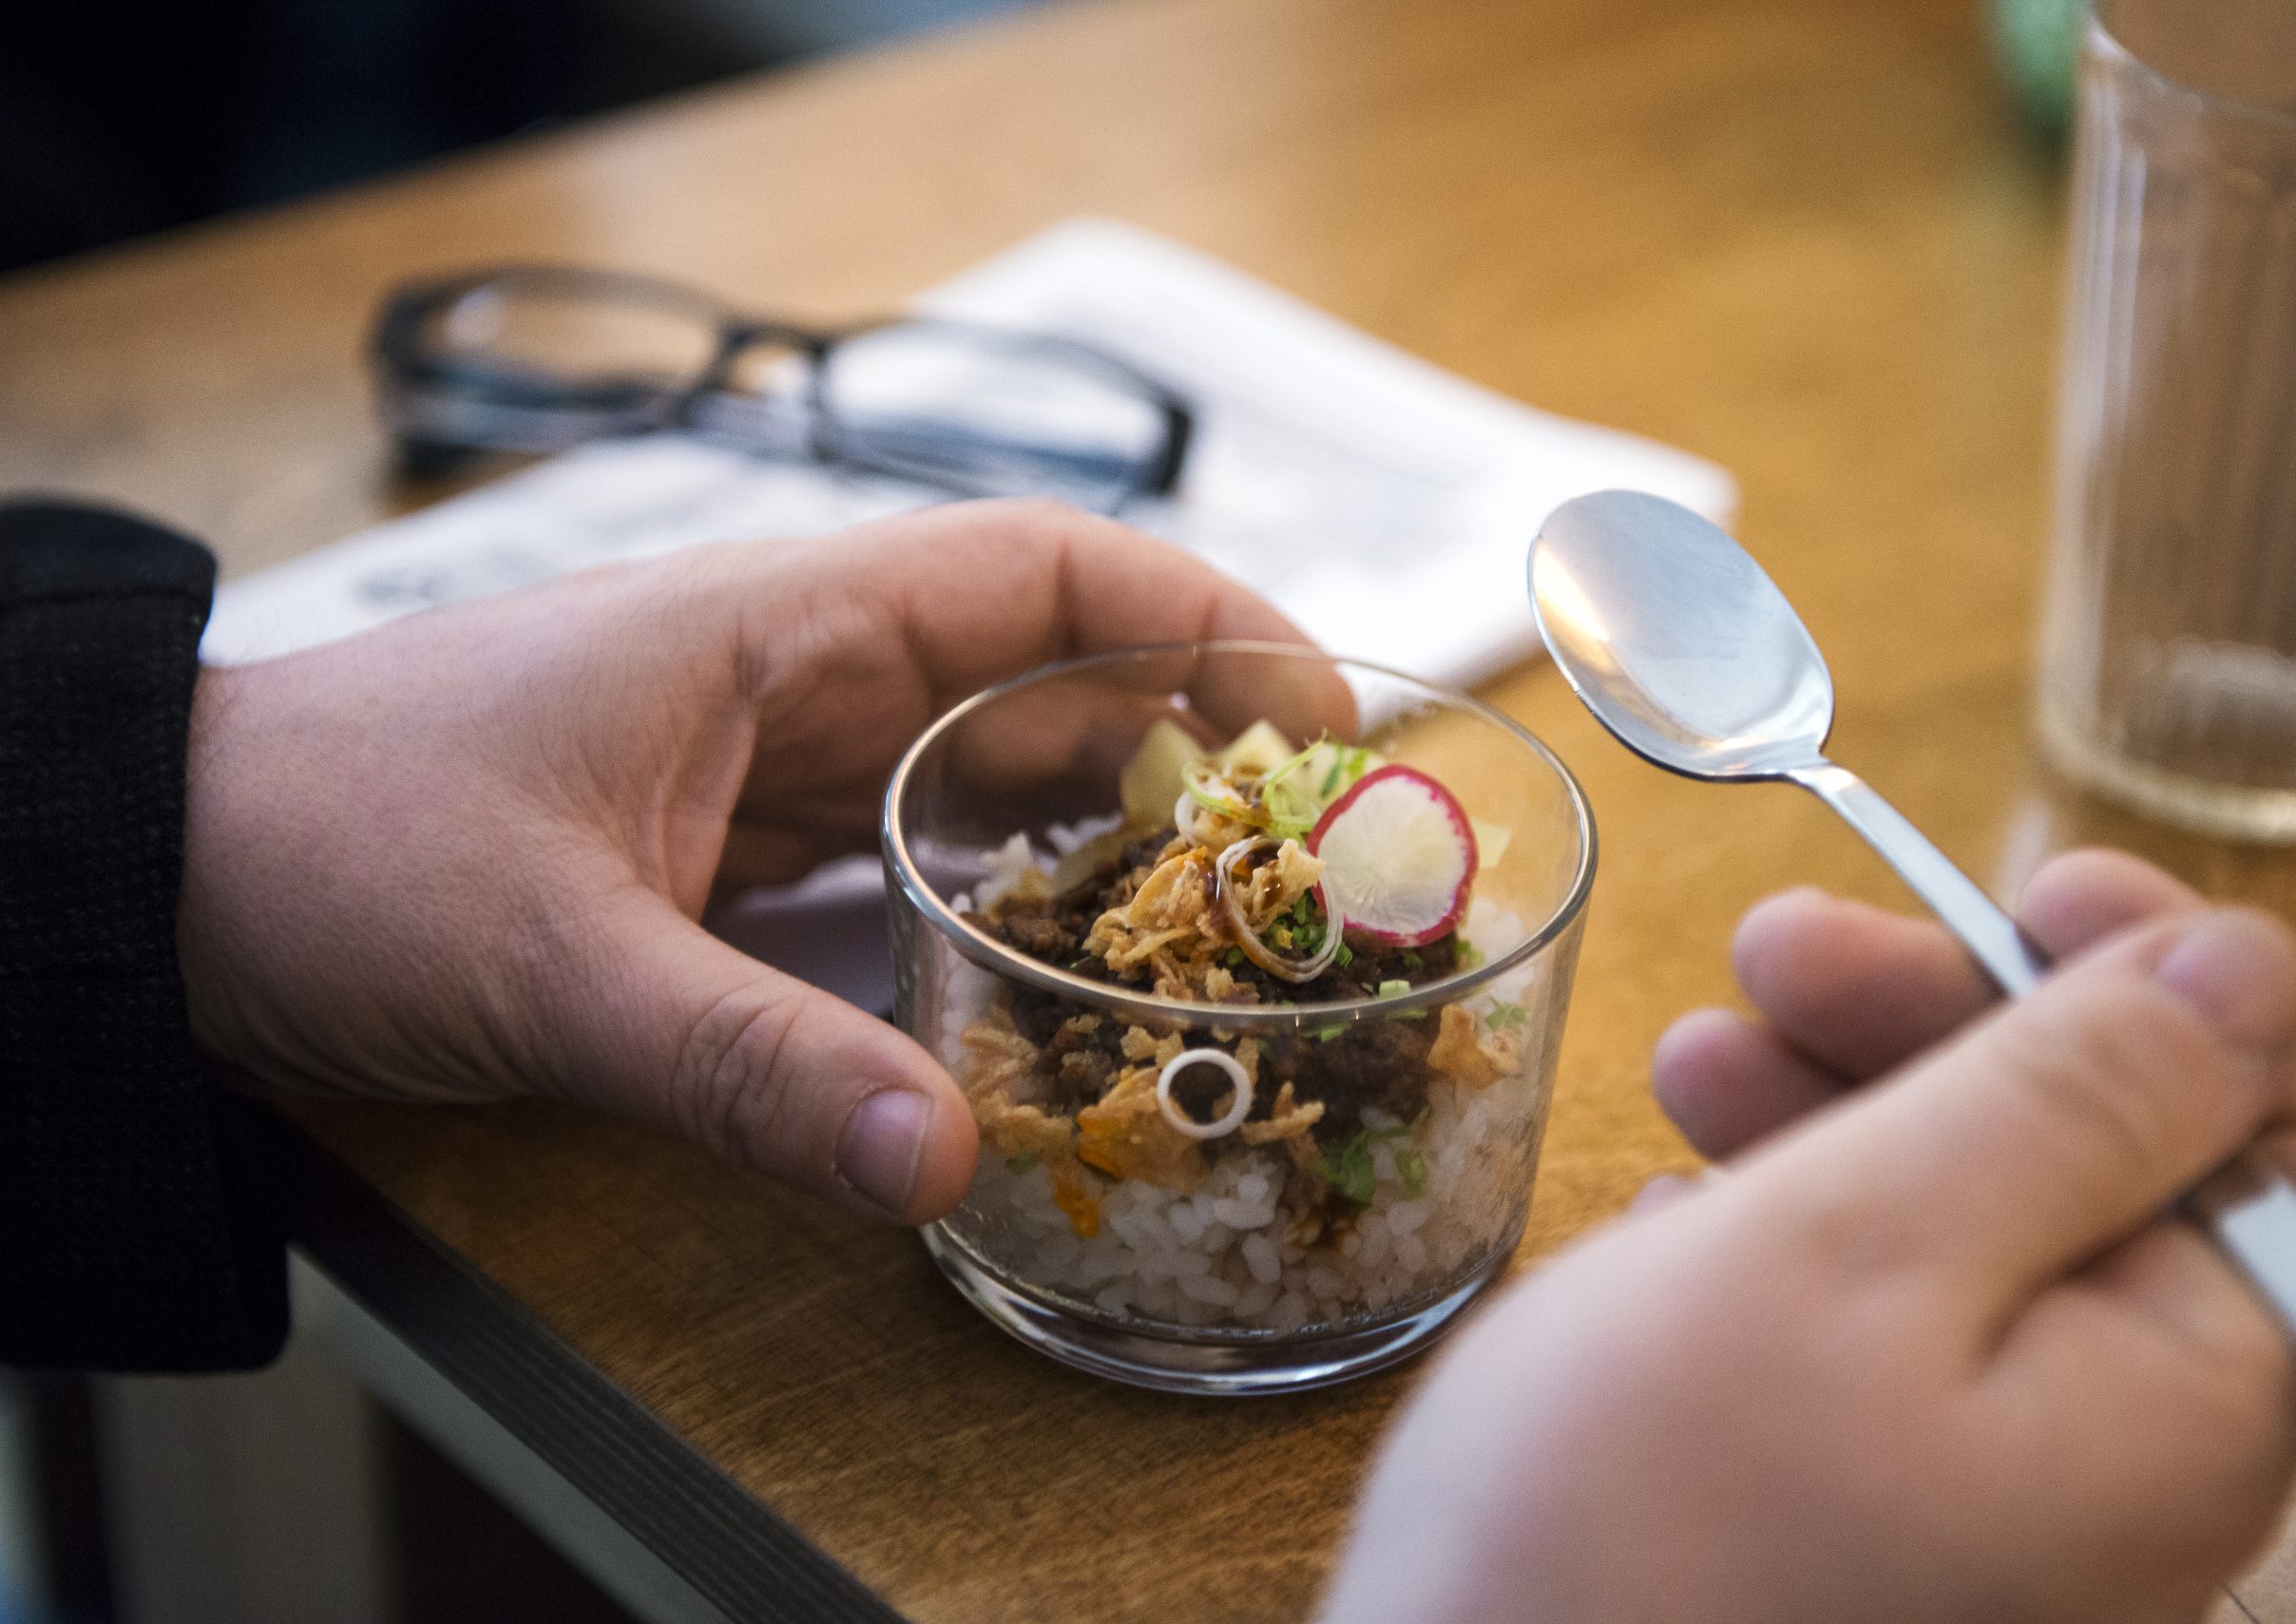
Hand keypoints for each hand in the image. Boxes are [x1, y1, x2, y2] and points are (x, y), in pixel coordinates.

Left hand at [179, 500, 1312, 1221]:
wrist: (171, 879)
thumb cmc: (336, 846)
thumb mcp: (549, 959)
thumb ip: (744, 1061)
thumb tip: (939, 1162)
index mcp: (782, 623)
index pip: (1050, 569)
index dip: (1206, 620)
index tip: (1317, 713)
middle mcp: (802, 676)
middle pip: (1053, 677)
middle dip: (1192, 754)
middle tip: (1310, 870)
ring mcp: (773, 762)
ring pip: (993, 772)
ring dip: (1109, 838)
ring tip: (1226, 934)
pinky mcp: (738, 849)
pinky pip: (918, 855)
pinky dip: (1006, 902)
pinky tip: (1063, 979)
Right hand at [1325, 850, 2295, 1623]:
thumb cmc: (1642, 1512)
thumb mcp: (1856, 1248)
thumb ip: (2070, 1101)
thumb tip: (2245, 969)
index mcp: (2185, 1405)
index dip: (2193, 989)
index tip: (2031, 887)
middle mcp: (2126, 1468)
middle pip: (2127, 1174)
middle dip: (1963, 1025)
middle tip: (1782, 946)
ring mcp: (1997, 1503)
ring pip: (1984, 1236)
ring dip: (1854, 1107)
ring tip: (1695, 1053)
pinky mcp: (1870, 1519)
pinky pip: (1886, 1329)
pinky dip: (1797, 1226)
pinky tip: (1683, 1207)